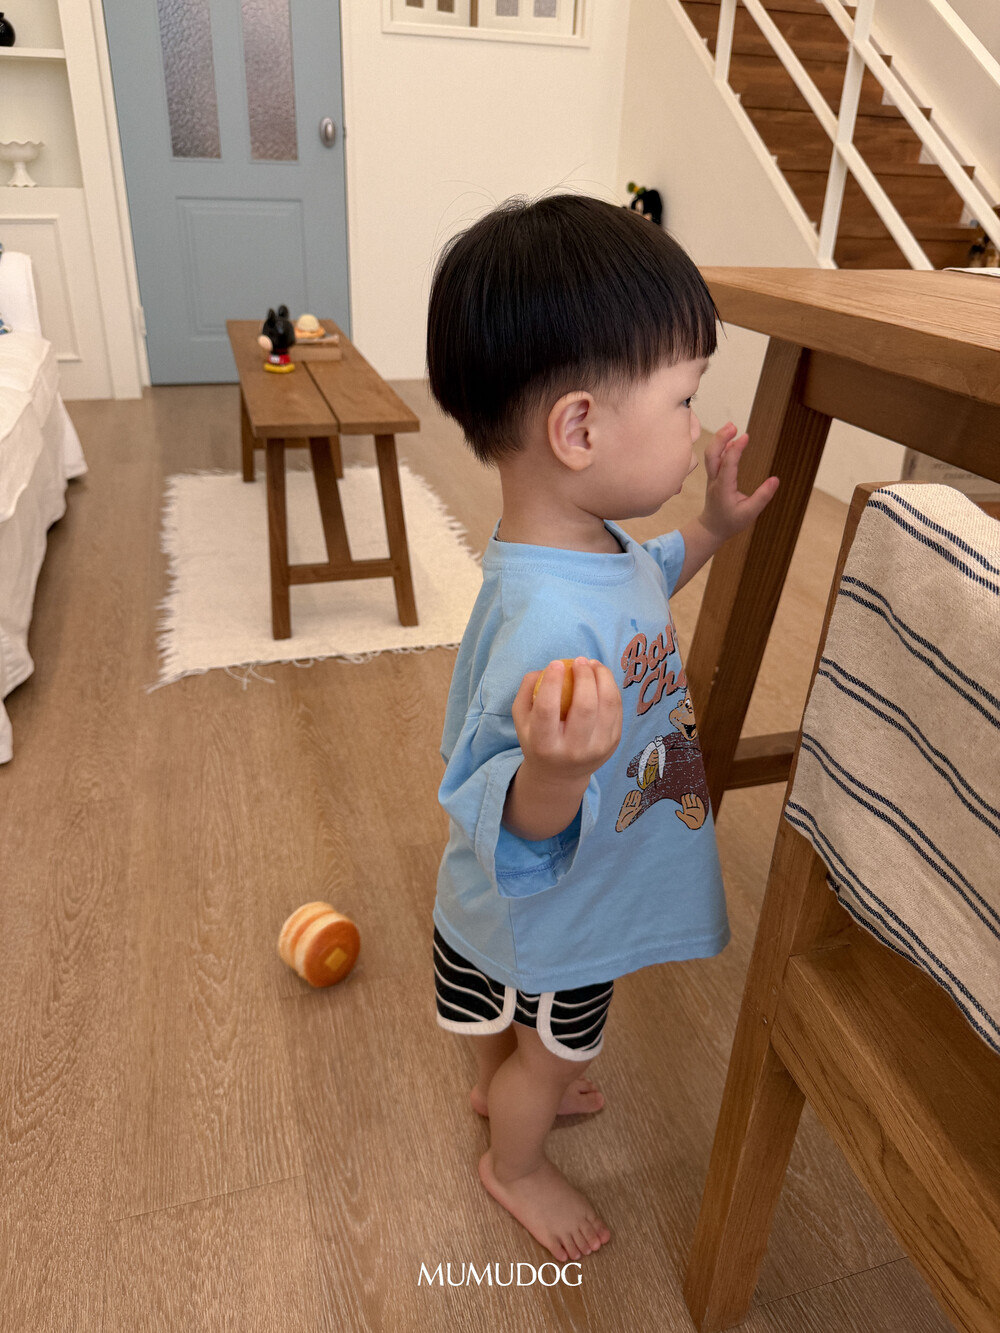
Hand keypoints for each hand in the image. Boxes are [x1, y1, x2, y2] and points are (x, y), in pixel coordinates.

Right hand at [512, 657, 621, 783]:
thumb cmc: (537, 738)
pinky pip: (617, 709)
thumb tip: (546, 668)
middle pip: (585, 706)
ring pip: (608, 705)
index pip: (548, 709)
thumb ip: (528, 690)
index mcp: (544, 745)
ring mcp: (597, 749)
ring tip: (593, 664)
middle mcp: (573, 751)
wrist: (560, 774)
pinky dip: (611, 688)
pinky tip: (601, 678)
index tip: (557, 663)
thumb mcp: (522, 719)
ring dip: (603, 677)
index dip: (553, 682)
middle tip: (580, 661)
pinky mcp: (614, 744)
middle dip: (585, 676)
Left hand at [700, 422, 778, 541]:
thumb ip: (762, 497)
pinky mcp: (713, 477)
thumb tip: (775, 480)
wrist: (711, 529)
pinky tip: (731, 441)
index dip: (736, 449)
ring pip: (710, 455)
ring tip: (732, 427)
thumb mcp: (749, 513)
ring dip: (719, 439)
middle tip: (733, 426)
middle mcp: (715, 480)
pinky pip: (714, 459)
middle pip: (712, 454)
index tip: (745, 436)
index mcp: (723, 488)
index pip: (728, 464)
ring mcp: (712, 478)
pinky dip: (720, 447)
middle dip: (721, 438)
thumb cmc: (730, 522)